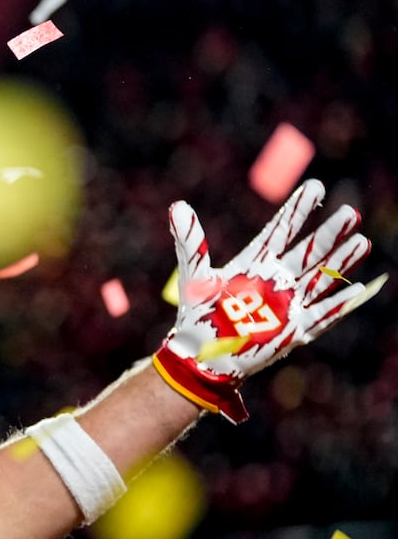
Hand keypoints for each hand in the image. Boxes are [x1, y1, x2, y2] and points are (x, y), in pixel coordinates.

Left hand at [153, 178, 381, 422]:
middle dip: (329, 233)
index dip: (298, 209)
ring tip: (361, 242)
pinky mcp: (294, 329)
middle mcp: (277, 279)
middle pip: (309, 251)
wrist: (201, 352)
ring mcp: (288, 302)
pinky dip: (338, 303)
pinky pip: (321, 314)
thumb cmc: (199, 312)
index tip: (316, 186)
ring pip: (321, 277)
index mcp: (256, 262)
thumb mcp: (195, 274)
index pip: (282, 230)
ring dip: (341, 262)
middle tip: (350, 213)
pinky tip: (358, 288)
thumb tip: (177, 206)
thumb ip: (191, 241)